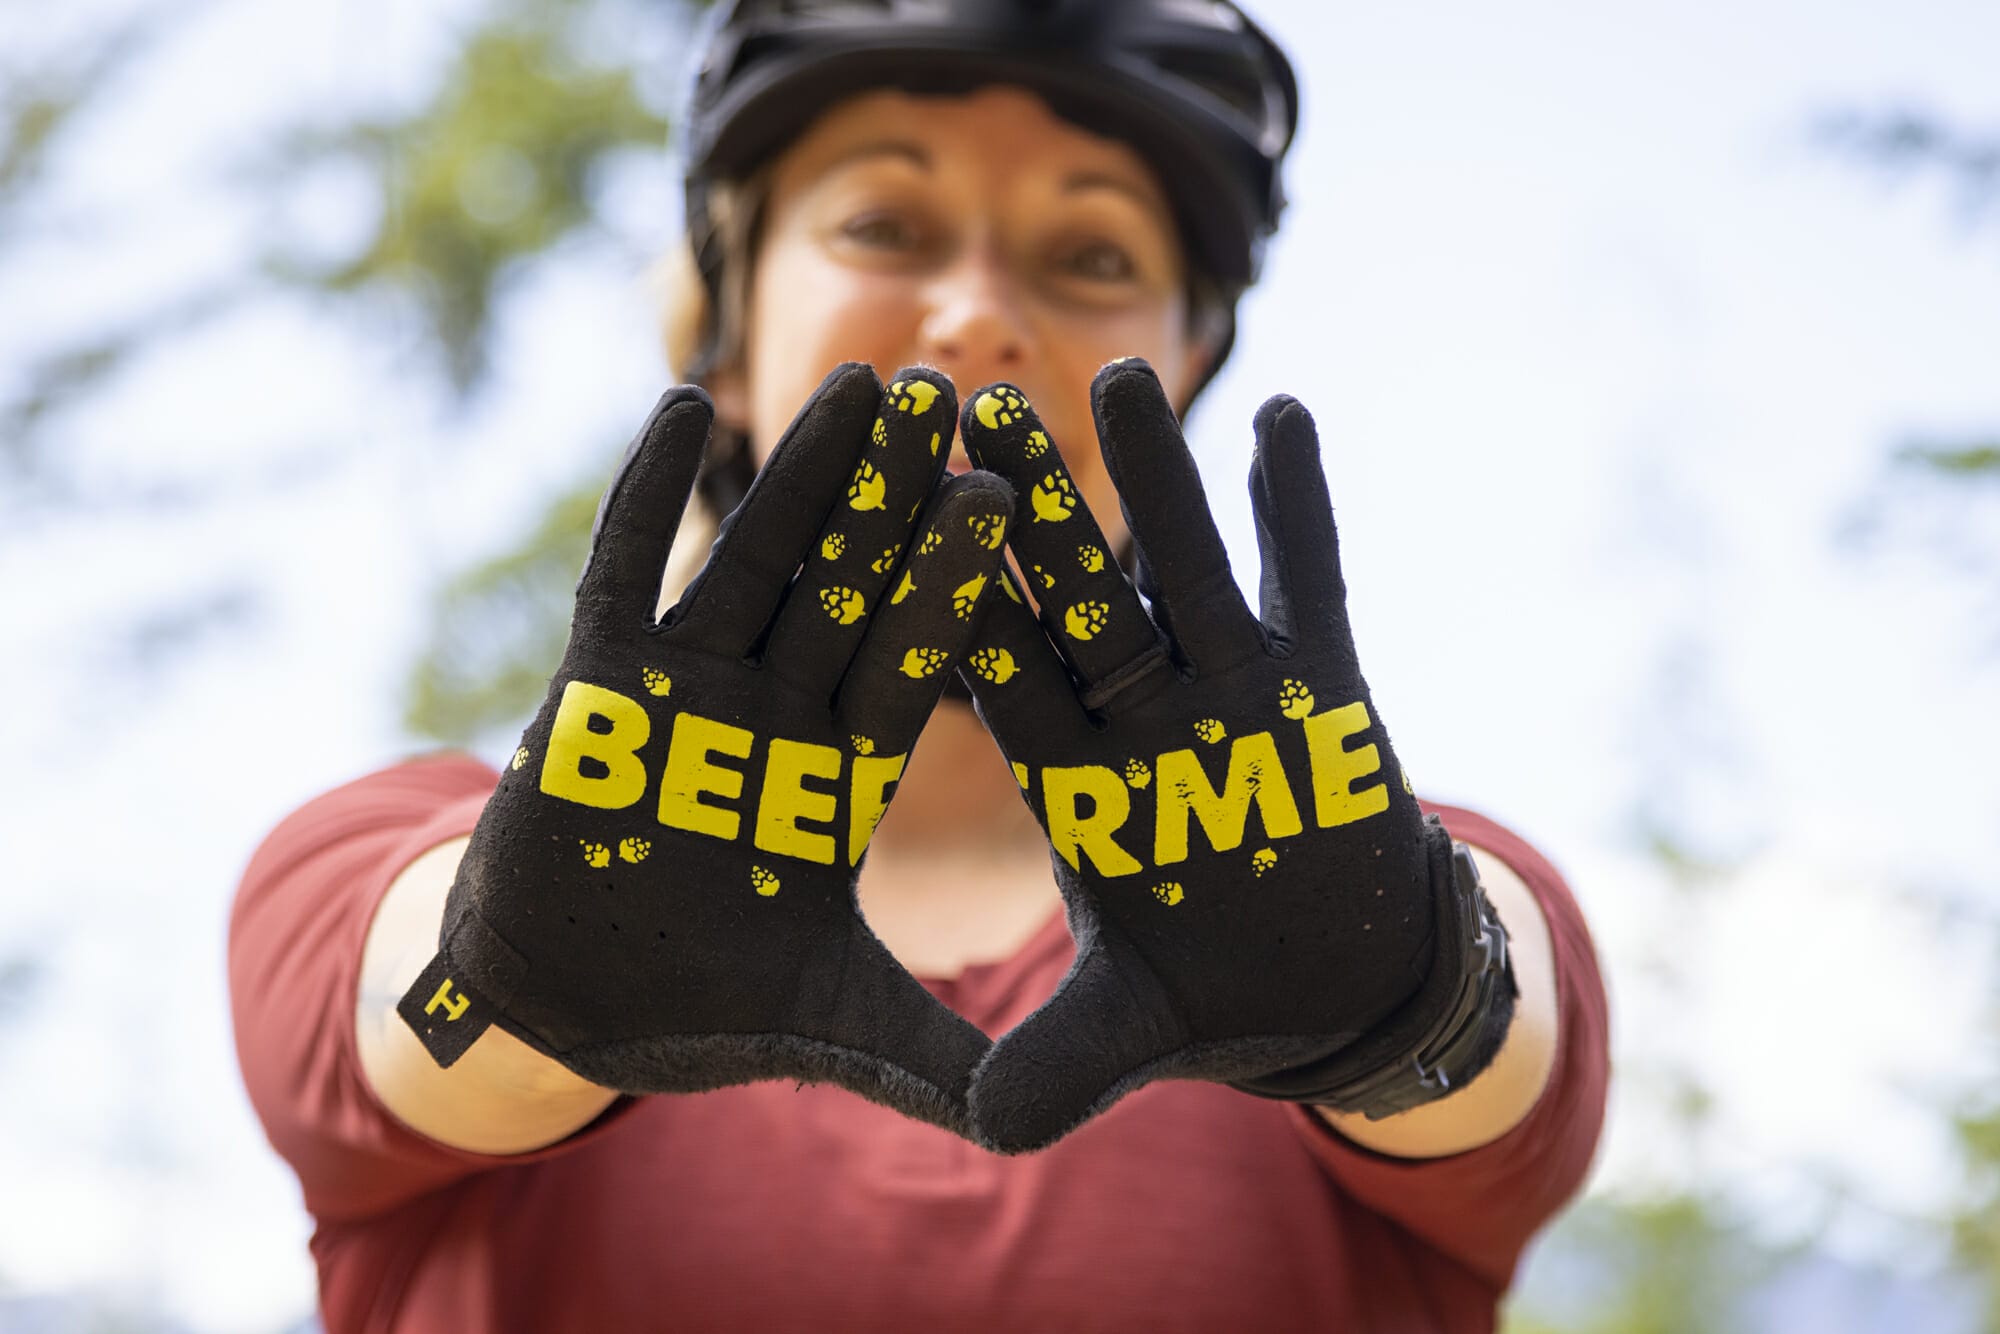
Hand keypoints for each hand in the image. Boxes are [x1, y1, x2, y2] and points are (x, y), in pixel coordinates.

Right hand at [398, 364, 1015, 1137]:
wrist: (579, 1008)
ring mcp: (688, 693)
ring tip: (851, 383)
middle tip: (950, 392)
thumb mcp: (836, 1028)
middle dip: (891, 495)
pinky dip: (644, 501)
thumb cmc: (710, 1008)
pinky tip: (677, 410)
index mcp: (846, 771)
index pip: (911, 662)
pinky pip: (623, 579)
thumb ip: (932, 1054)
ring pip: (751, 562)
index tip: (1005, 500)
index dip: (950, 584)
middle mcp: (778, 712)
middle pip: (845, 584)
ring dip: (797, 475)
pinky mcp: (597, 694)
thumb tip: (1035, 1123)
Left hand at [953, 361, 1511, 1152]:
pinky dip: (1298, 504)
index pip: (995, 681)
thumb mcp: (1137, 1028)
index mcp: (1072, 780)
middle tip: (966, 406)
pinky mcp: (1322, 680)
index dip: (946, 608)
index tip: (888, 533)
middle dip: (1027, 510)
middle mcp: (1141, 716)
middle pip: (1070, 597)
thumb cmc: (1213, 993)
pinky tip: (1284, 412)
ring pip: (1182, 564)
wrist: (1329, 977)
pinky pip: (1308, 576)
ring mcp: (1231, 688)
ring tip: (1120, 374)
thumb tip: (988, 1133)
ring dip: (1158, 474)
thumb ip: (1064, 1060)